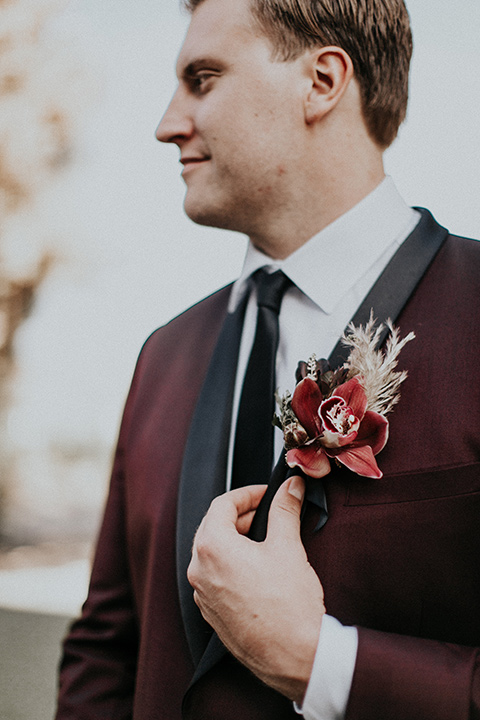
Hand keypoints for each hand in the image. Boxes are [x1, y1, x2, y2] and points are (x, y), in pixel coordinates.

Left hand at [187, 476, 325, 702]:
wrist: (293, 656)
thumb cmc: (288, 606)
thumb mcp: (288, 546)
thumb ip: (285, 510)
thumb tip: (290, 488)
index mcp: (212, 547)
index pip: (222, 504)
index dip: (247, 493)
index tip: (267, 493)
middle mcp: (199, 570)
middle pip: (213, 526)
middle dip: (241, 515)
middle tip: (267, 512)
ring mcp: (203, 594)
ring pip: (213, 552)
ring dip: (236, 539)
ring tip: (264, 539)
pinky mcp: (211, 613)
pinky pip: (215, 577)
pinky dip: (232, 564)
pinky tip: (257, 568)